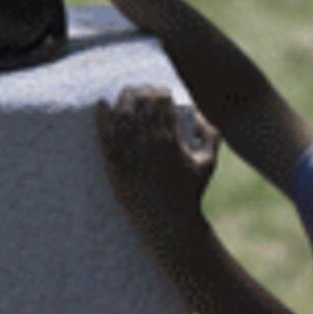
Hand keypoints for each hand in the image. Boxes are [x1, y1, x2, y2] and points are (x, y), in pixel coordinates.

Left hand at [95, 86, 220, 240]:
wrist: (169, 223)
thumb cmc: (190, 193)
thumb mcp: (208, 163)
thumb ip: (211, 136)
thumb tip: (200, 114)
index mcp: (171, 140)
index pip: (163, 102)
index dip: (160, 91)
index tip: (159, 90)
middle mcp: (150, 144)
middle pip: (142, 104)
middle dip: (142, 91)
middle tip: (140, 91)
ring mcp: (131, 154)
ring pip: (122, 114)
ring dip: (123, 99)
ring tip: (124, 95)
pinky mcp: (114, 165)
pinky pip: (105, 135)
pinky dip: (102, 117)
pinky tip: (100, 104)